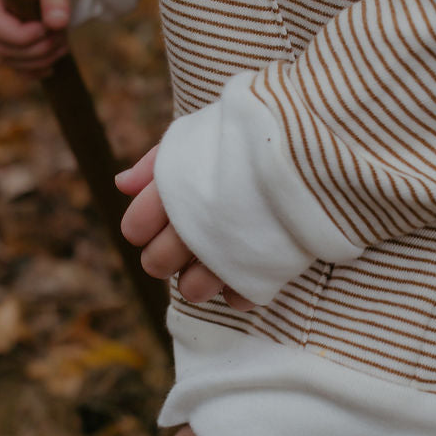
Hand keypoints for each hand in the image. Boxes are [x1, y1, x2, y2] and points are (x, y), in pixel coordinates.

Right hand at [0, 0, 70, 75]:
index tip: (46, 29)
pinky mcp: (7, 42)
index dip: (19, 35)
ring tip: (62, 44)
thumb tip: (58, 24)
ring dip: (38, 60)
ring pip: (6, 59)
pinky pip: (14, 67)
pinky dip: (33, 72)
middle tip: (61, 38)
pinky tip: (52, 66)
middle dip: (34, 50)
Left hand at [116, 148, 254, 310]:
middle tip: (191, 241)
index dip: (144, 227)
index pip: (133, 229)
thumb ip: (157, 162)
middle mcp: (191, 227)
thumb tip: (121, 185)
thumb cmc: (250, 137)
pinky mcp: (261, 272)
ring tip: (218, 259)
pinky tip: (248, 268)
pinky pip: (238, 299)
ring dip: (200, 280)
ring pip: (191, 290)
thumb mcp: (199, 136)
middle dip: (167, 257)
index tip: (164, 219)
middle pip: (156, 264)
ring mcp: (225, 254)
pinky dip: (241, 289)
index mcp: (171, 192)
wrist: (314, 142)